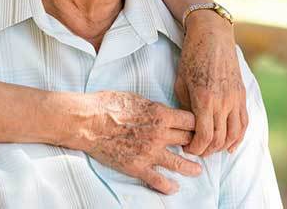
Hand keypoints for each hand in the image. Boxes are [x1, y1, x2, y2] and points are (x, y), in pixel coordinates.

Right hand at [82, 90, 200, 194]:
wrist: (88, 121)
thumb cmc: (108, 104)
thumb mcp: (136, 98)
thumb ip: (153, 108)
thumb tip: (162, 113)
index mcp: (159, 114)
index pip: (190, 120)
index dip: (195, 123)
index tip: (196, 126)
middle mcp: (159, 135)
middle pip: (188, 140)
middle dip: (195, 142)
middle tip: (198, 146)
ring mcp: (150, 153)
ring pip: (180, 164)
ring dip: (192, 167)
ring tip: (197, 170)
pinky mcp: (138, 167)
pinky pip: (159, 181)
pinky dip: (169, 186)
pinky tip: (174, 186)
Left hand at [175, 10, 247, 156]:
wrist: (212, 35)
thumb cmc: (192, 55)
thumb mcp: (180, 80)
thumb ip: (185, 105)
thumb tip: (187, 124)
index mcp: (204, 99)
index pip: (204, 136)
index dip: (195, 148)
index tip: (187, 148)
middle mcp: (222, 102)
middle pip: (218, 139)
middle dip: (206, 150)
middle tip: (196, 150)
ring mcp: (235, 99)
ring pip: (233, 135)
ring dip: (221, 146)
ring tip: (210, 148)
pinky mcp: (241, 95)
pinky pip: (243, 123)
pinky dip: (238, 137)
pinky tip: (229, 145)